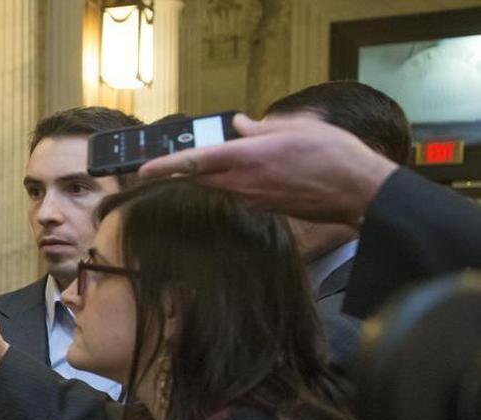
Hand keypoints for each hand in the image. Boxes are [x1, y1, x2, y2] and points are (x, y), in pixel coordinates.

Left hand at [138, 113, 396, 225]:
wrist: (360, 193)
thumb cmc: (334, 156)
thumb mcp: (298, 127)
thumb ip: (261, 127)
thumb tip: (239, 125)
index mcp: (248, 158)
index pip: (196, 161)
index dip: (166, 165)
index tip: (143, 169)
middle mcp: (244, 183)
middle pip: (200, 177)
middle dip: (182, 170)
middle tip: (168, 164)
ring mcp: (254, 199)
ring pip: (219, 186)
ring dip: (213, 174)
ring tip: (229, 158)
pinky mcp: (265, 208)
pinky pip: (239, 193)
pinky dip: (236, 182)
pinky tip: (255, 171)